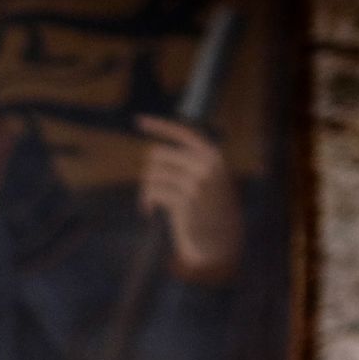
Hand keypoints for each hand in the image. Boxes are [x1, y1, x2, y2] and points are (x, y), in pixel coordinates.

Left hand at [136, 114, 242, 282]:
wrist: (221, 239)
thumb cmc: (208, 208)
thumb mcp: (206, 178)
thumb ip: (187, 163)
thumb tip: (153, 153)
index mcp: (212, 154)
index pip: (182, 132)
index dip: (159, 125)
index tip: (138, 120)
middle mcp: (206, 164)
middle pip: (157, 154)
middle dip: (150, 171)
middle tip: (151, 188)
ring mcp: (197, 181)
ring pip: (152, 173)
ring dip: (146, 189)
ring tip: (150, 202)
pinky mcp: (186, 200)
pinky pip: (153, 191)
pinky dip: (146, 202)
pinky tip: (149, 212)